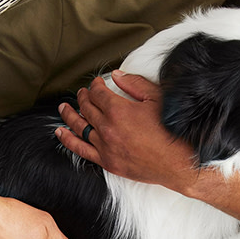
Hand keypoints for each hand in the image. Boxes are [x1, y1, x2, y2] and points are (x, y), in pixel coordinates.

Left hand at [56, 71, 198, 190]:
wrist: (178, 163)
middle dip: (83, 97)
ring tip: (63, 107)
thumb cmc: (171, 131)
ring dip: (69, 114)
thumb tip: (116, 75)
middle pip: (87, 108)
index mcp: (118, 110)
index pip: (98, 93)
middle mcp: (107, 128)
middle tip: (82, 92)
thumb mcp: (157, 99)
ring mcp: (105, 146)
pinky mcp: (107, 162)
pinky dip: (68, 140)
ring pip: (80, 126)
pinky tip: (60, 132)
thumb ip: (134, 84)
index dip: (95, 85)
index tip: (97, 82)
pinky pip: (80, 150)